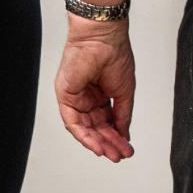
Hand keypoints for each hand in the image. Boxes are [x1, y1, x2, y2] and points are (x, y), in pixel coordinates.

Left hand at [54, 18, 135, 162]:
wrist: (103, 37)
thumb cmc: (114, 54)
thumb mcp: (124, 92)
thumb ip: (122, 115)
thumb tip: (124, 134)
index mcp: (101, 93)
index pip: (107, 121)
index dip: (117, 136)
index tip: (127, 148)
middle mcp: (87, 97)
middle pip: (96, 127)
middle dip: (109, 142)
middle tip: (120, 155)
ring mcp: (75, 96)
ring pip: (84, 127)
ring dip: (97, 142)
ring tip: (111, 153)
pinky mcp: (65, 95)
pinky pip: (72, 121)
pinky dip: (84, 135)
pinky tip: (96, 144)